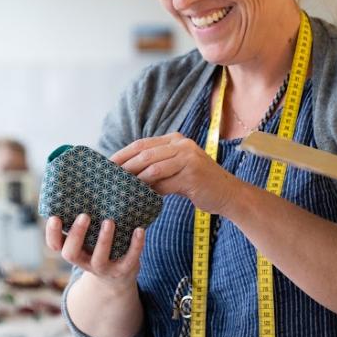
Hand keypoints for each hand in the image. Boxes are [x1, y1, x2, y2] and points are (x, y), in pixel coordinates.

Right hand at [45, 214, 144, 284]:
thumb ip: (83, 219)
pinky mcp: (122, 270)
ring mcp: (102, 268)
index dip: (52, 233)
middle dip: (76, 235)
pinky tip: (139, 230)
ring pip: (99, 258)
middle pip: (71, 253)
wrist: (118, 276)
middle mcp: (83, 260)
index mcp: (73, 249)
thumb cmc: (99, 245)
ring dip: (104, 240)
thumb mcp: (88, 236)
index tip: (54, 217)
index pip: (55, 245)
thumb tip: (83, 182)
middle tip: (84, 216)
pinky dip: (135, 245)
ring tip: (109, 221)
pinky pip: (129, 259)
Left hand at [113, 133, 244, 215]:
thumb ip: (157, 168)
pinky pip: (165, 183)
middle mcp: (182, 145)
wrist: (229, 194)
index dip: (122, 154)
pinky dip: (151, 190)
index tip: (107, 165)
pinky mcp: (192, 175)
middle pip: (145, 153)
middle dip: (124, 165)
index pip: (142, 144)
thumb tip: (128, 176)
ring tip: (121, 188)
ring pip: (153, 167)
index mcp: (176, 139)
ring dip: (135, 179)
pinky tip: (140, 197)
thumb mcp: (177, 169)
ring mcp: (188, 159)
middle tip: (108, 178)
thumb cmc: (199, 184)